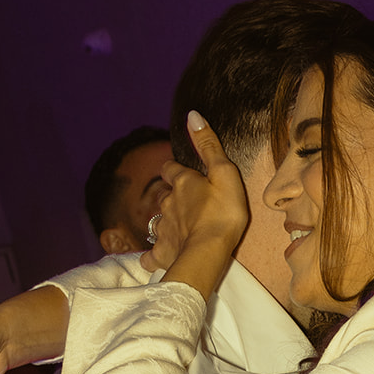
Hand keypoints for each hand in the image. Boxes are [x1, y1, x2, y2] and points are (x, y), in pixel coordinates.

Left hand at [142, 111, 249, 299]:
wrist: (208, 251)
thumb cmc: (222, 213)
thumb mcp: (224, 173)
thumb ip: (208, 145)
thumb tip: (192, 115)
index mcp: (182, 183)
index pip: (171, 169)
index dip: (176, 170)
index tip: (182, 174)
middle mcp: (167, 203)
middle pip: (164, 196)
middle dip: (172, 198)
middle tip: (185, 205)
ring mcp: (163, 228)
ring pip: (158, 222)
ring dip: (164, 224)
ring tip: (176, 230)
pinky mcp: (162, 252)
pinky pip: (150, 254)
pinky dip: (150, 256)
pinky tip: (152, 258)